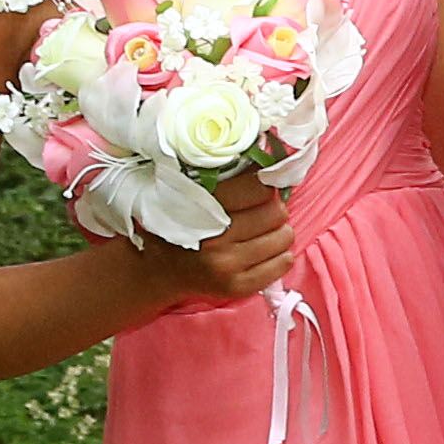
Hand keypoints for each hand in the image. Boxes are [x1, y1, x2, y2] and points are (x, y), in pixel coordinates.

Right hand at [168, 177, 298, 306]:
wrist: (158, 269)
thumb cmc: (179, 223)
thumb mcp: (190, 192)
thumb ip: (225, 176)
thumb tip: (268, 156)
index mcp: (202, 208)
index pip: (259, 188)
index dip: (264, 185)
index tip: (260, 187)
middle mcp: (215, 238)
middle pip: (276, 212)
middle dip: (273, 209)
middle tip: (259, 212)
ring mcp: (226, 265)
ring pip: (285, 237)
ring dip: (278, 231)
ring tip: (259, 232)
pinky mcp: (237, 287)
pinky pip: (283, 263)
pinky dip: (279, 255)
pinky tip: (261, 251)